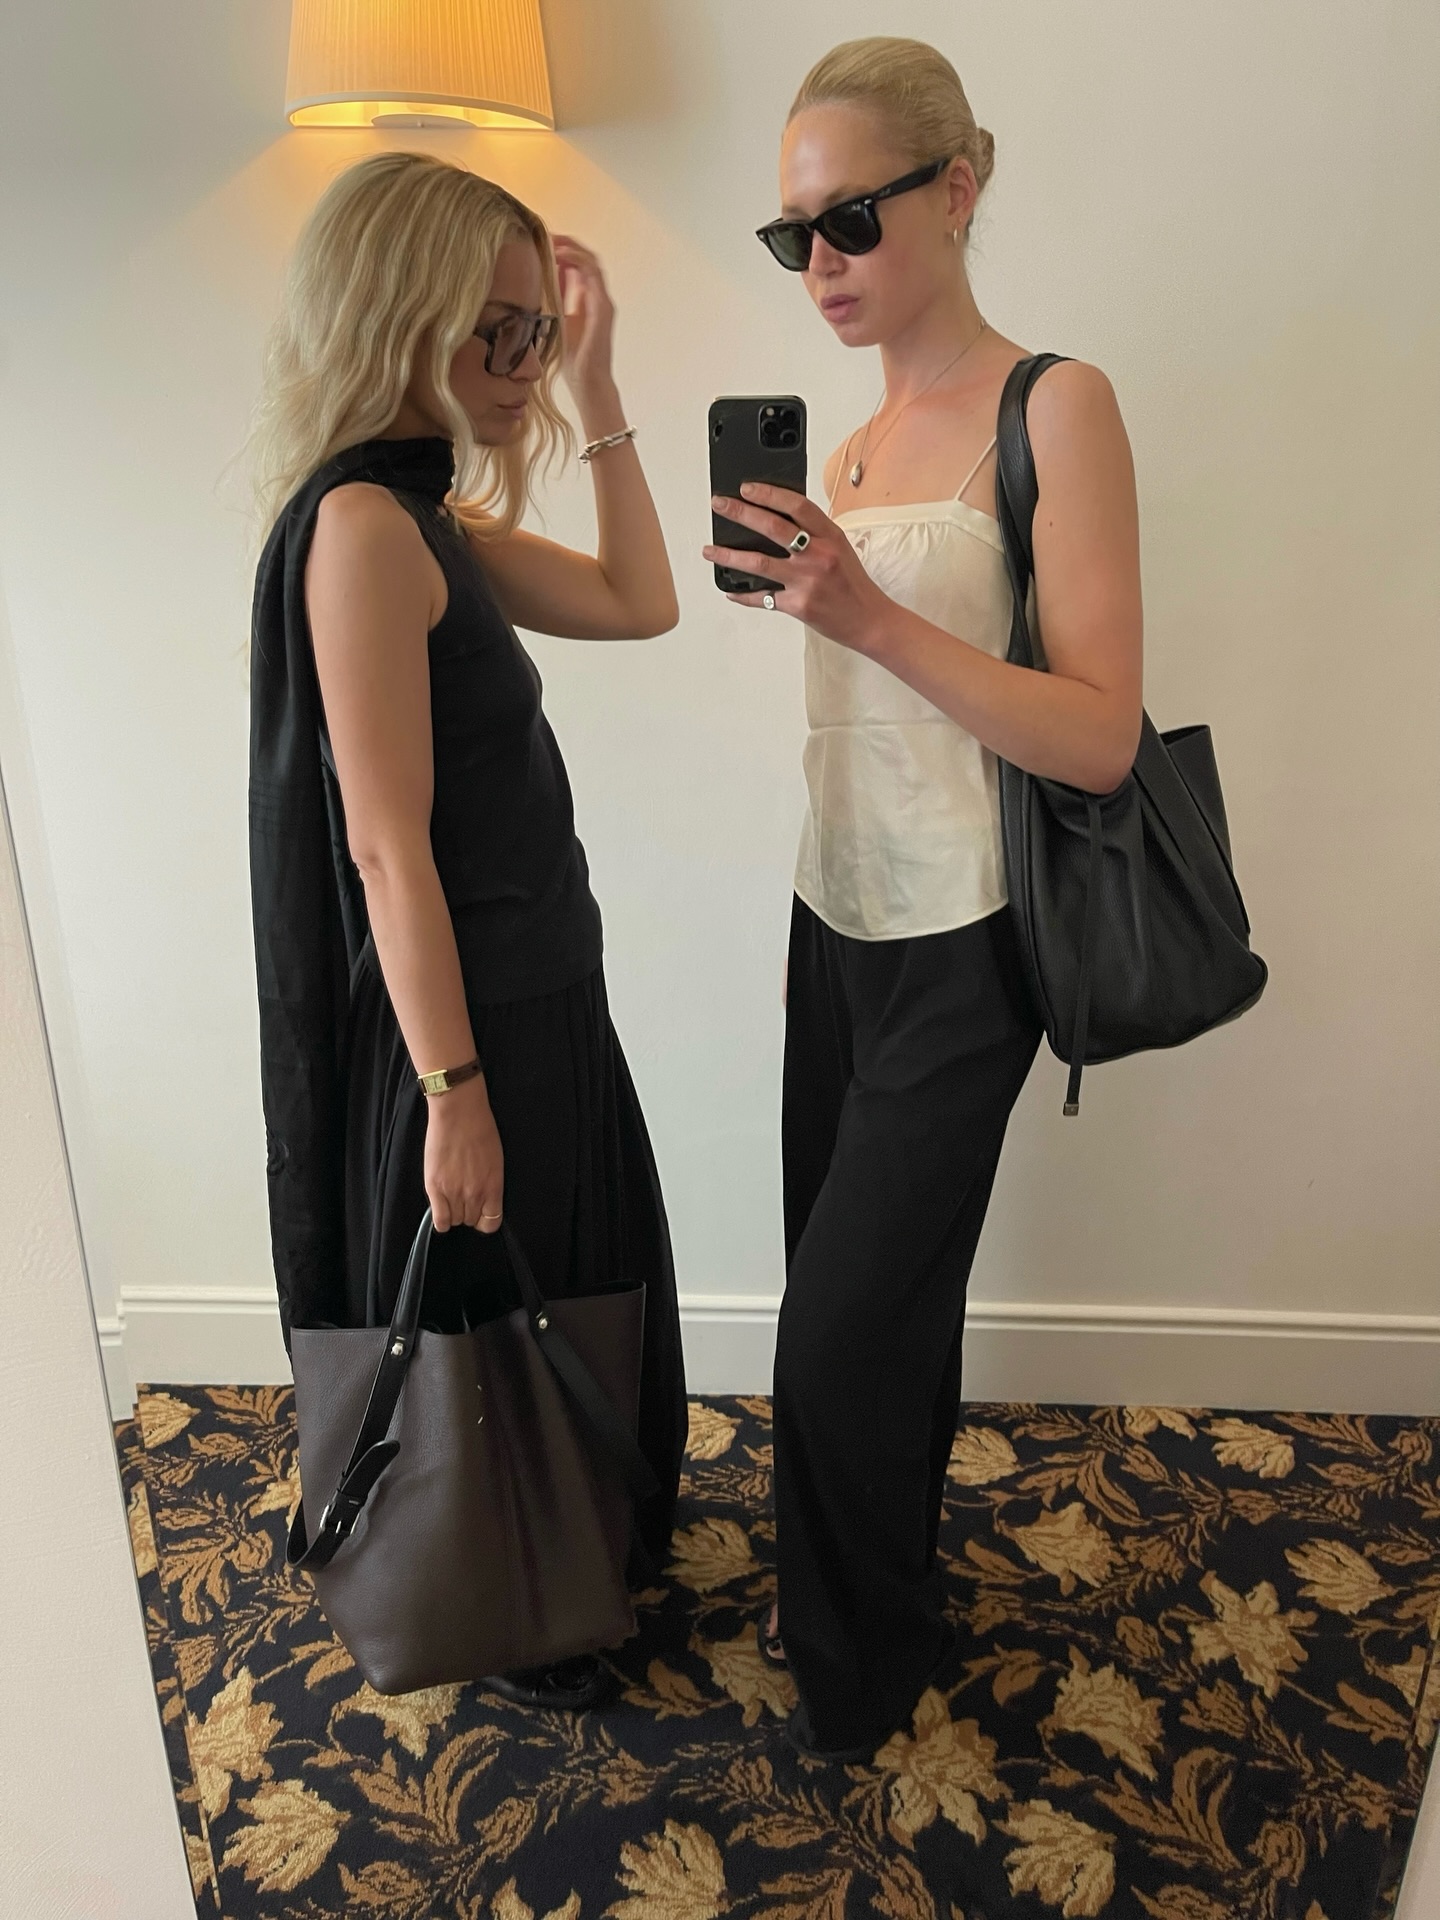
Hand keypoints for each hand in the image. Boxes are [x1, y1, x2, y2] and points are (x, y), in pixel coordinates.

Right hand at [422, 1075, 504, 1233]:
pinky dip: (441, 1219)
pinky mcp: (434, 1188)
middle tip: (463, 1196)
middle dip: (468, 1212)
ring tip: (451, 1195)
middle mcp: (475, 1194)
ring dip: (454, 1212)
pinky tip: (441, 1208)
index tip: (481, 1213)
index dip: (485, 1219)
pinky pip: (440, 1220)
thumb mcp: (495, 1160)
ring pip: (455, 1221)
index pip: (492, 1222)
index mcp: (493, 1186)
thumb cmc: (480, 1129)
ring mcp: (454, 1192)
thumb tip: (484, 1200)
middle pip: (471, 1221)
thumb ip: (490, 1183)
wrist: (458, 1112)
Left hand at [552, 234, 616, 417]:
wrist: (587, 382)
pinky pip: (594, 275)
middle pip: (584, 258)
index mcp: (586, 299)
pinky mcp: (604, 308)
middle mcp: (597, 297)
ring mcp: (602, 301)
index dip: (560, 250)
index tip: (541, 241)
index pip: (575, 264)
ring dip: (572, 248)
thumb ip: (555, 299)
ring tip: (553, 239)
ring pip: (591, 262)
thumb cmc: (572, 360)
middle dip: (566, 243)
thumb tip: (543, 276)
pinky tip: (562, 255)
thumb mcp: (556, 321)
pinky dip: (579, 262)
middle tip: (545, 233)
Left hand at [702, 484, 888, 653]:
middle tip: (719, 504)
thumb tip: (775, 519)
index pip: (797, 506)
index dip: (769, 494)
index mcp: (830, 536)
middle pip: (773, 528)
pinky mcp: (798, 606)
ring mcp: (807, 581)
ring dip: (728, 555)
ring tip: (709, 550)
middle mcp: (818, 555)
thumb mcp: (840, 548)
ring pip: (759, 563)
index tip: (746, 488)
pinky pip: (763, 598)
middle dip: (741, 513)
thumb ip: (813, 534)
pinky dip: (743, 594)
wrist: (869, 621)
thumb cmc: (853, 584)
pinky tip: (730, 589)